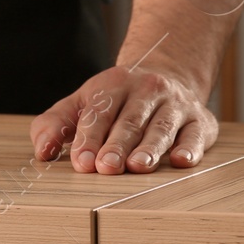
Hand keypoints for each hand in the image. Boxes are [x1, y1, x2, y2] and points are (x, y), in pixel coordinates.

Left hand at [29, 63, 217, 173]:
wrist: (168, 76)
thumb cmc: (117, 101)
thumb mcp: (83, 103)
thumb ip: (56, 125)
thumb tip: (43, 152)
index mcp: (114, 85)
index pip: (100, 112)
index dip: (89, 138)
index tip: (81, 162)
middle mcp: (147, 91)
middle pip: (130, 120)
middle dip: (118, 145)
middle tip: (106, 167)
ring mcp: (176, 105)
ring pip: (162, 127)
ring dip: (151, 147)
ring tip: (139, 166)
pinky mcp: (200, 121)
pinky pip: (196, 134)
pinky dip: (190, 148)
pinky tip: (182, 161)